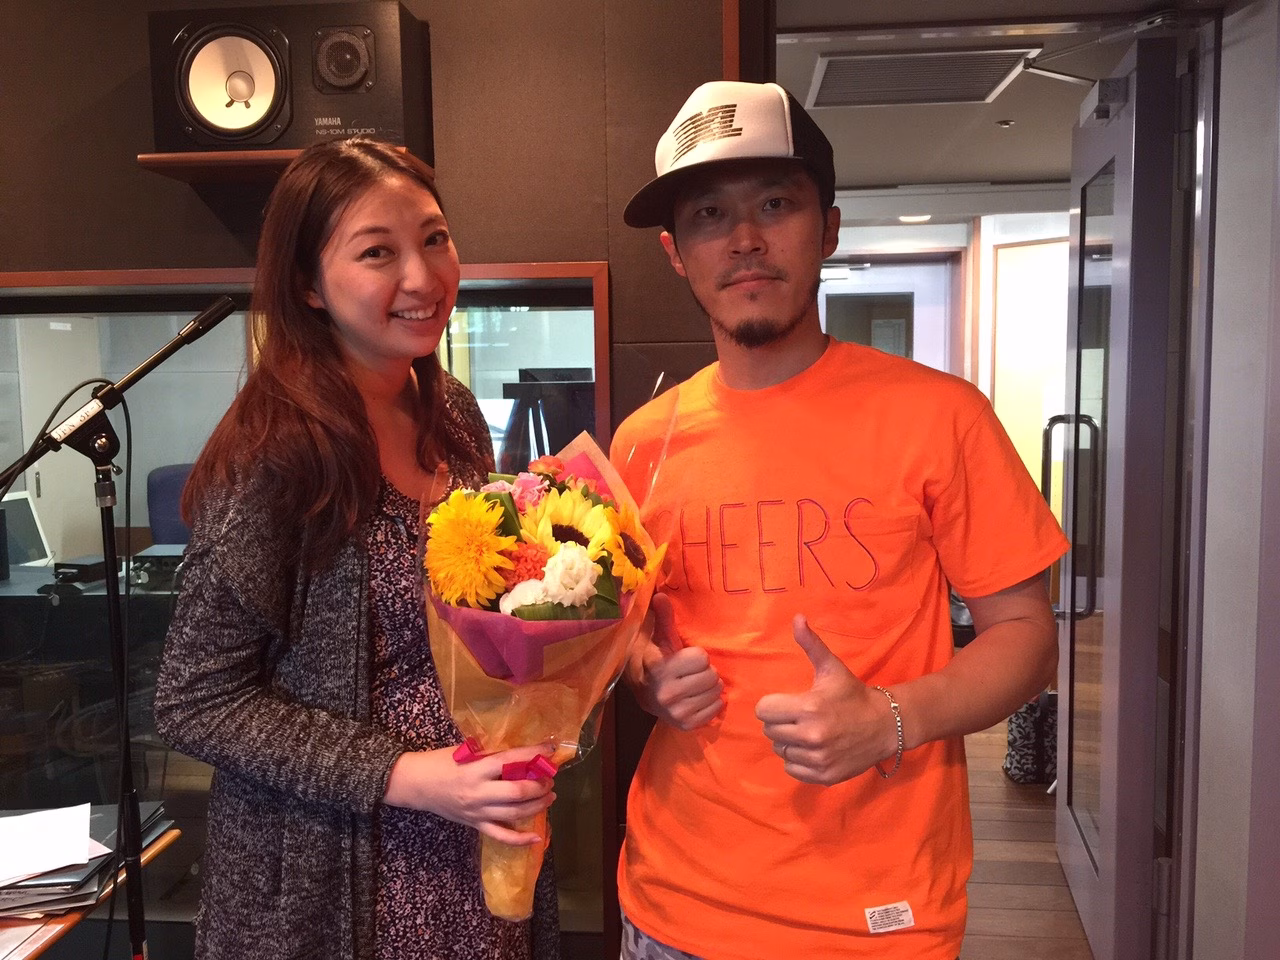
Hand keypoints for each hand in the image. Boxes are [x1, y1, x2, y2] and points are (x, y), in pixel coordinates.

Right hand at [383, 744, 555, 844]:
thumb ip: (492, 754)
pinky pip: (500, 836)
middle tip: (549, 779)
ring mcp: (477, 812)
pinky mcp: (475, 825)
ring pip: (514, 814)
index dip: (533, 755)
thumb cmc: (441, 762)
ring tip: (549, 796)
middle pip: (517, 792)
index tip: (550, 750)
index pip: (510, 760)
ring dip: (537, 805)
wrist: (416, 784)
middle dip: (539, 786)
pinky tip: (537, 838)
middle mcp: (478, 792)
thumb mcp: (465, 751)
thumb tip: (523, 754)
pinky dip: (520, 840)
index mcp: (475, 768)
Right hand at [630, 592, 723, 730]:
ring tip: (696, 685)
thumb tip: (660, 595)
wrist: (647, 696)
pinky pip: (716, 708)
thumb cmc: (660, 662)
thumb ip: (664, 618)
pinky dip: (711, 703)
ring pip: (716, 692)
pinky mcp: (685, 725)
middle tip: (693, 673)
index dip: (697, 656)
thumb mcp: (661, 639)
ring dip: (710, 687)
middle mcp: (666, 692)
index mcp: (659, 667)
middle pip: (712, 675)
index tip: (685, 658)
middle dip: (706, 672)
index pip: (701, 657)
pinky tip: (697, 699)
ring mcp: (675, 711)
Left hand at [754, 614, 897, 785]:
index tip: (789, 703)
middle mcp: (811, 736)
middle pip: (769, 731)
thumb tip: (796, 618)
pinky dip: (798, 761)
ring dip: (789, 742)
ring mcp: (817, 759)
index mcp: (808, 707)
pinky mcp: (823, 776)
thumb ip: (811, 644)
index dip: (773, 705)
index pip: (763, 711)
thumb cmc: (853, 694)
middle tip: (799, 717)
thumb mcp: (832, 668)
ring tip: (808, 732)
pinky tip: (813, 749)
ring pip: (780, 751)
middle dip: (780, 723)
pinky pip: (792, 769)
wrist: (886, 725)